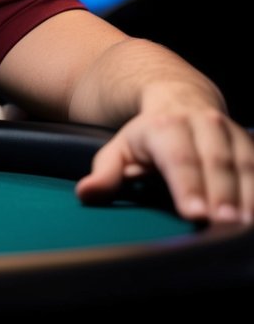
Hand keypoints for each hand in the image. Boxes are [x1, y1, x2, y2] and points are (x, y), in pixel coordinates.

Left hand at [75, 106, 253, 225]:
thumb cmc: (147, 135)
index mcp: (165, 127)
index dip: (187, 186)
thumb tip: (85, 194)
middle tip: (224, 226)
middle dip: (222, 195)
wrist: (180, 97)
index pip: (178, 159)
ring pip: (246, 164)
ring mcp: (231, 132)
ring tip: (246, 226)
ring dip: (249, 195)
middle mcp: (202, 124)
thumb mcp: (119, 149)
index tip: (194, 214)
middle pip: (216, 162)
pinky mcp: (251, 143)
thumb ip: (106, 173)